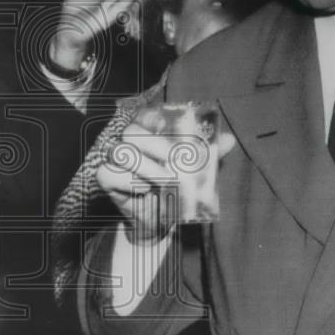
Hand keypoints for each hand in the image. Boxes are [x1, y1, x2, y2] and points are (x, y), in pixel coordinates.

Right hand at [96, 118, 235, 242]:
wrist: (162, 220)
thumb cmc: (179, 188)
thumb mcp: (198, 172)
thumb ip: (210, 155)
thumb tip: (229, 139)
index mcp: (149, 132)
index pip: (146, 115)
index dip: (156, 119)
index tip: (174, 131)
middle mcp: (129, 142)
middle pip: (132, 132)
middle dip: (157, 146)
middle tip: (177, 162)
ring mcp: (114, 160)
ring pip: (121, 152)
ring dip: (147, 167)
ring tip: (167, 181)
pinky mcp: (106, 180)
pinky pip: (110, 174)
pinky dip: (130, 182)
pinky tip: (145, 190)